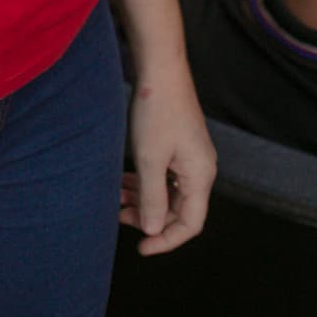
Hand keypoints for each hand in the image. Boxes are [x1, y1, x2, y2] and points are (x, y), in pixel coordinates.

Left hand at [119, 62, 215, 256]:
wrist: (160, 68)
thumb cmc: (157, 111)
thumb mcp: (150, 159)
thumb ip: (153, 198)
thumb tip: (153, 231)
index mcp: (201, 176)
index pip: (190, 224)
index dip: (166, 240)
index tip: (141, 248)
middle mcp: (200, 168)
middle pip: (179, 209)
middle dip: (150, 217)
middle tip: (120, 216)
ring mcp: (190, 155)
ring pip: (169, 191)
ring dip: (145, 198)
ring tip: (116, 197)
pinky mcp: (179, 143)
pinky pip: (165, 173)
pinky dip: (146, 180)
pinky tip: (124, 180)